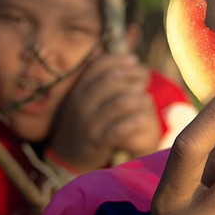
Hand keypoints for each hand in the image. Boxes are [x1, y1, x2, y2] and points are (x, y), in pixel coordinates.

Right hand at [50, 52, 160, 171]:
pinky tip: (144, 118)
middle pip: (111, 82)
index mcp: (78, 90)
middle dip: (132, 77)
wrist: (68, 155)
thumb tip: (131, 59)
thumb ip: (103, 81)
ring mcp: (88, 123)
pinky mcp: (97, 142)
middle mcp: (81, 104)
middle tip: (145, 79)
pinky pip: (120, 129)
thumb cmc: (85, 120)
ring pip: (119, 104)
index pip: (98, 66)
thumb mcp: (85, 99)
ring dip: (138, 99)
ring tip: (146, 98)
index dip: (118, 60)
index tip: (134, 60)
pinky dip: (135, 122)